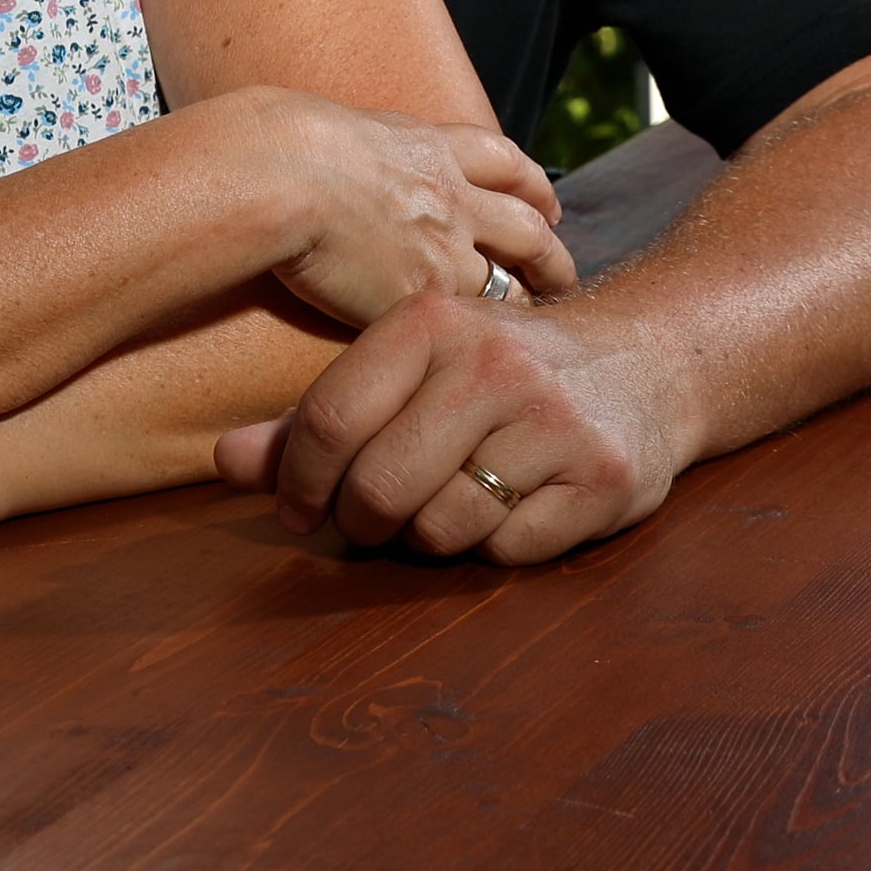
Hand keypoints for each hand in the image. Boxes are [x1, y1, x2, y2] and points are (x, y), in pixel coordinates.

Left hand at [215, 290, 685, 565]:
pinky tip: (513, 503)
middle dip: (361, 521)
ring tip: (449, 497)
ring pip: (442, 528)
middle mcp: (494, 363)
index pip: (330, 419)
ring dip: (430, 534)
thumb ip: (316, 416)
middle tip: (369, 519)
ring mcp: (553, 422)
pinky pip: (508, 550)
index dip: (297, 480)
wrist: (647, 361)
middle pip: (380, 486)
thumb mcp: (411, 367)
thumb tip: (224, 461)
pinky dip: (496, 545)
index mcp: (432, 320)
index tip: (296, 508)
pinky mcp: (602, 478)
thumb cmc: (499, 369)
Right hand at [259, 94, 575, 327]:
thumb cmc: (284, 145)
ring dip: (528, 306)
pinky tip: (476, 359)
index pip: (503, 161)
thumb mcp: (347, 126)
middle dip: (552, 254)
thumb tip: (355, 155)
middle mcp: (453, 198)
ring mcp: (445, 251)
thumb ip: (372, 147)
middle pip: (529, 227)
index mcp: (432, 148)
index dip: (531, 184)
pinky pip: (467, 324)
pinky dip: (476, 341)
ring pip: (510, 286)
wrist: (282, 172)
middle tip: (562, 274)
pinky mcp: (423, 298)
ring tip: (534, 329)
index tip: (546, 202)